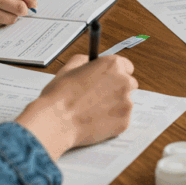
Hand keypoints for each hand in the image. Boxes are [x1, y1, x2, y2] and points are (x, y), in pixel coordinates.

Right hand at [15, 54, 136, 160]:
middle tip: (100, 96)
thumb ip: (85, 61)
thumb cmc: (60, 95)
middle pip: (129, 84)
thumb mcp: (69, 67)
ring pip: (125, 103)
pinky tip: (95, 121)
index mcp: (112, 65)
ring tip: (93, 111)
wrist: (56, 121)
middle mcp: (124, 82)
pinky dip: (111, 121)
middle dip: (117, 89)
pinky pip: (121, 119)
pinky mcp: (124, 122)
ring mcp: (126, 103)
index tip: (110, 78)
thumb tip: (89, 62)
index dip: (116, 73)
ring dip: (114, 105)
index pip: (126, 66)